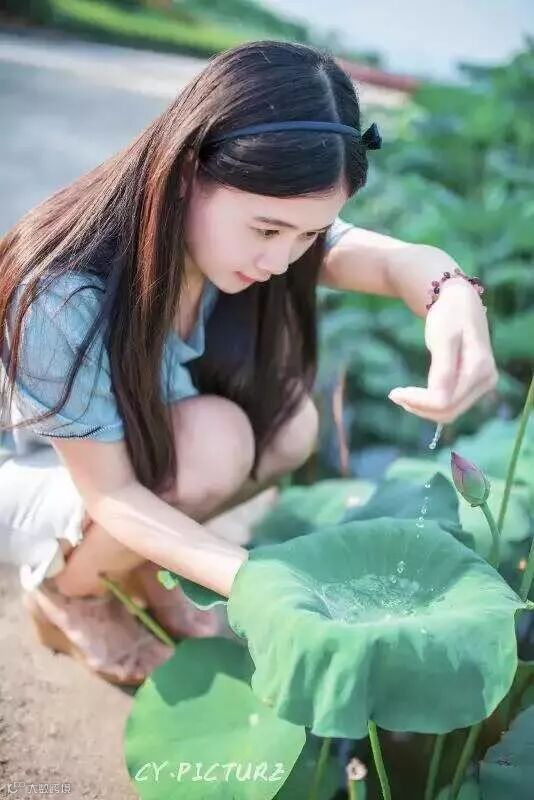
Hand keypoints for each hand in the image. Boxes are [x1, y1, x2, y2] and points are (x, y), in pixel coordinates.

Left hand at [388, 279, 498, 422]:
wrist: (462, 303)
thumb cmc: (449, 316)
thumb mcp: (442, 338)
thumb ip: (442, 370)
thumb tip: (437, 400)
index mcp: (479, 368)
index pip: (445, 401)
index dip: (418, 402)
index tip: (393, 392)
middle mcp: (486, 380)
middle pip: (449, 411)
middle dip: (419, 408)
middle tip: (394, 395)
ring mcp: (484, 384)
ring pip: (451, 412)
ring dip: (424, 409)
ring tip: (401, 396)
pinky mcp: (476, 386)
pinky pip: (452, 404)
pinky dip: (431, 404)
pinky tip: (414, 396)